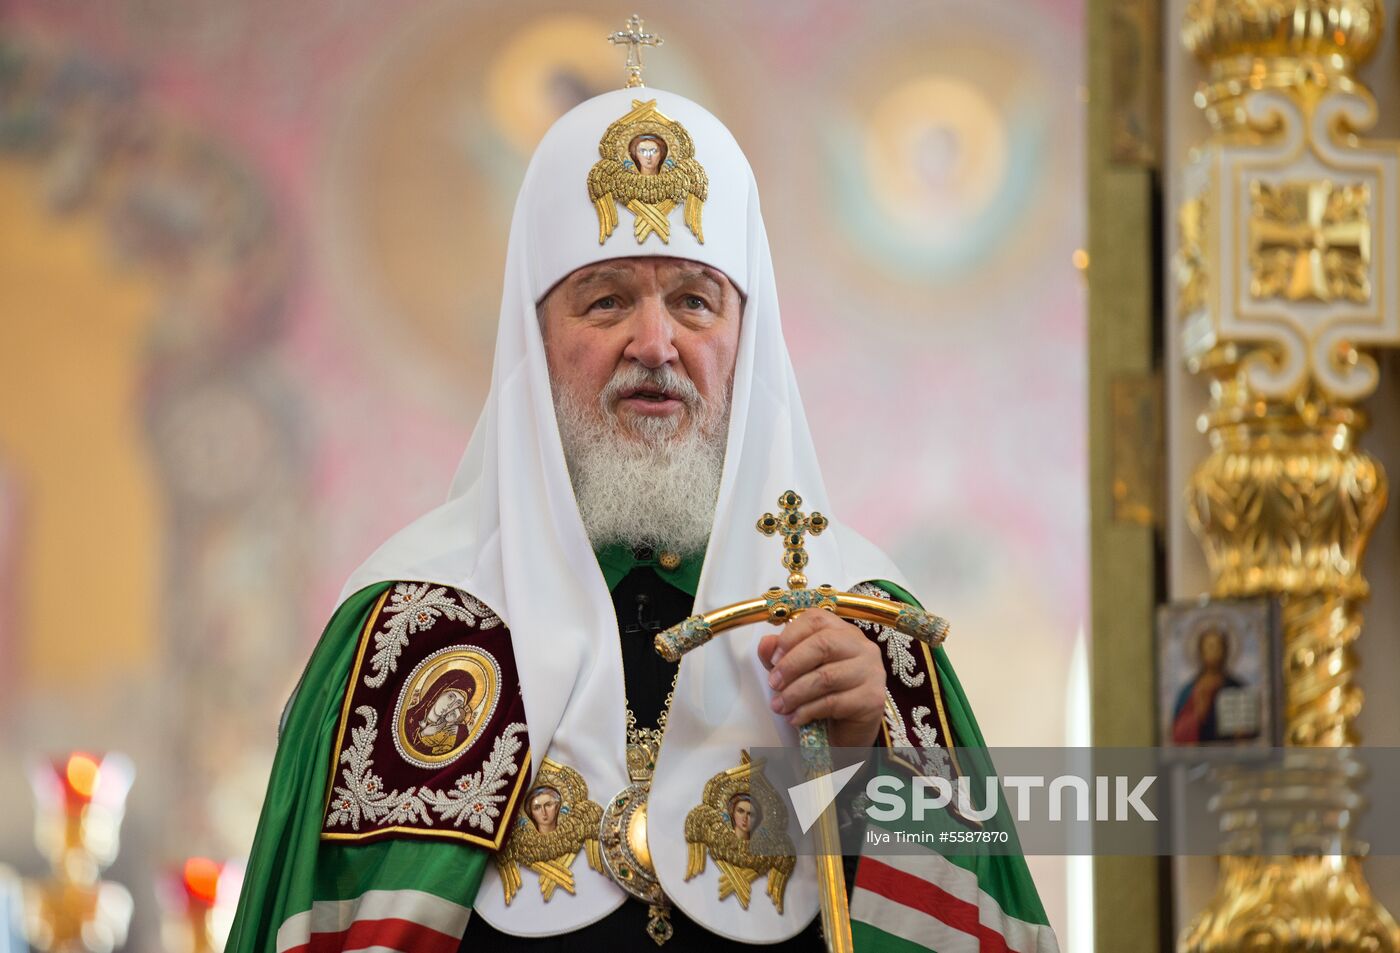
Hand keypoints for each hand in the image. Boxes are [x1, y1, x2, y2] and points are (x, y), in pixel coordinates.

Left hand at [756, 609, 885, 749]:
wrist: (849, 727)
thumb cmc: (822, 692)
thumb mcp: (796, 670)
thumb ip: (780, 654)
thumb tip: (766, 644)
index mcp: (842, 631)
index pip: (816, 619)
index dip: (790, 636)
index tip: (772, 659)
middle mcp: (861, 646)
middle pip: (823, 644)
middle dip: (791, 665)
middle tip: (773, 684)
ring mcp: (871, 671)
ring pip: (827, 676)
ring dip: (795, 693)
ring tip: (779, 706)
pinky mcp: (872, 698)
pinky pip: (834, 702)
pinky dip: (808, 710)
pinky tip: (795, 717)